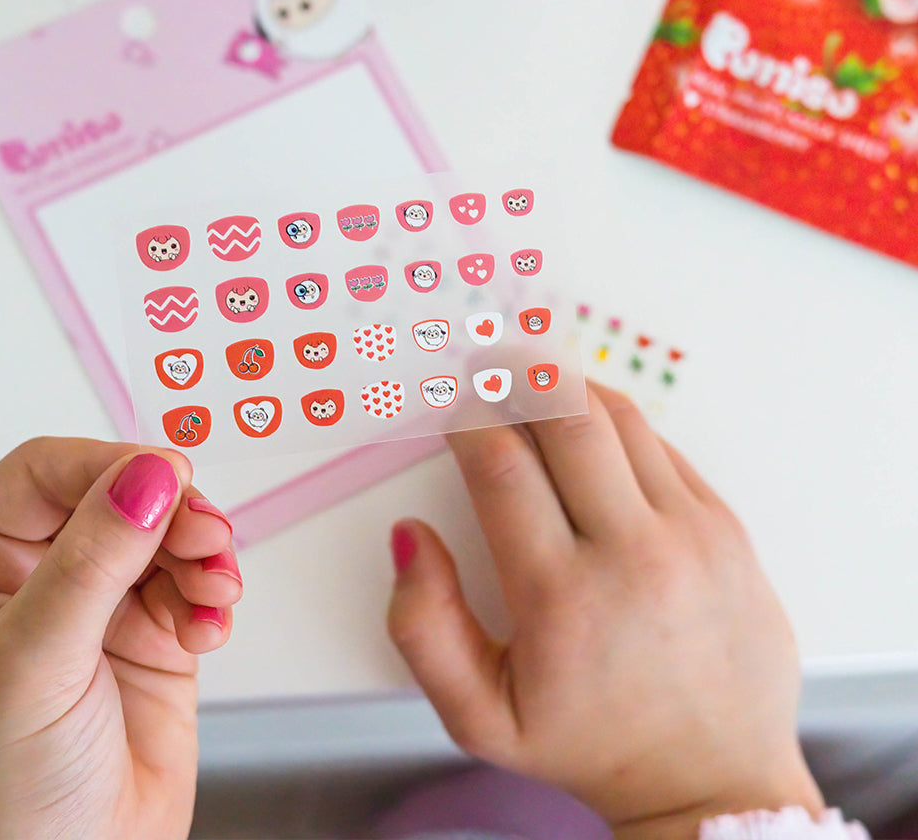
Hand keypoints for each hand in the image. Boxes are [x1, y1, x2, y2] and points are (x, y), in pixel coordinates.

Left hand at [0, 439, 241, 839]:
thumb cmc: (10, 795)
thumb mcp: (36, 664)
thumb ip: (93, 559)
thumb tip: (145, 475)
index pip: (42, 473)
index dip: (105, 463)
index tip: (166, 474)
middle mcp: (37, 577)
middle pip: (116, 495)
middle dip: (168, 511)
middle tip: (205, 534)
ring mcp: (98, 604)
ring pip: (164, 532)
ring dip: (201, 551)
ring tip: (215, 588)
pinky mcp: (153, 633)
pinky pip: (194, 581)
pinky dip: (212, 594)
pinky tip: (210, 626)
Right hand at [387, 384, 823, 839]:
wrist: (713, 780)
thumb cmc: (591, 745)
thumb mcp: (479, 716)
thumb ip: (422, 627)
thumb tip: (409, 536)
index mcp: (561, 598)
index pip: (500, 466)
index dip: (466, 420)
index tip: (452, 409)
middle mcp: (631, 554)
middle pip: (567, 417)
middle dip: (517, 372)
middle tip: (490, 355)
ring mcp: (689, 535)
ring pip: (619, 419)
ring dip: (568, 387)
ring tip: (534, 378)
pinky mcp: (726, 530)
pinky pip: (663, 448)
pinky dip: (617, 423)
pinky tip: (588, 425)